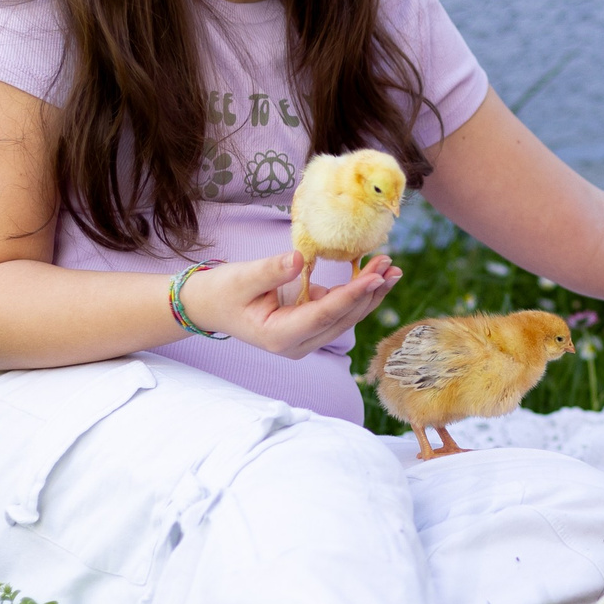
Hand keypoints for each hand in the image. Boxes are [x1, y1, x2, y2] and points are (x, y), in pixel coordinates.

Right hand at [185, 252, 401, 358]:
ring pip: (346, 318)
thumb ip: (270, 270)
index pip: (324, 315)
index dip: (351, 296)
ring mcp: (306, 338)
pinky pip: (340, 311)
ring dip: (370, 294)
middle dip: (369, 293)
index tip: (374, 277)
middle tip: (391, 266)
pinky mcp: (311, 327)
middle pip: (342, 319)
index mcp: (280, 336)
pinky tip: (376, 275)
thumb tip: (299, 259)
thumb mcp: (241, 278)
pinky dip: (358, 293)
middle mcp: (298, 344)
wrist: (211, 305)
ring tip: (392, 269)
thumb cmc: (223, 291)